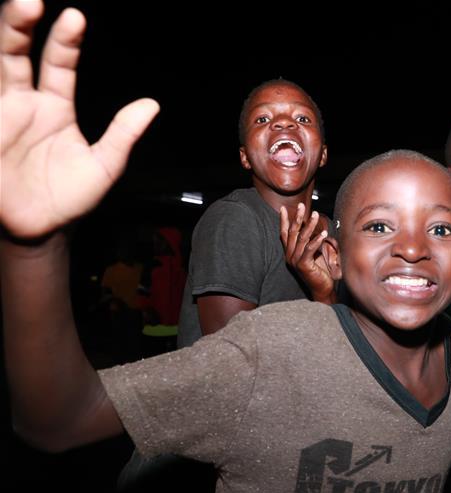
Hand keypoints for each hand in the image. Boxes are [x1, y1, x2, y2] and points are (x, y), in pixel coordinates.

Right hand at [0, 0, 158, 240]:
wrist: (39, 229)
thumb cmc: (71, 196)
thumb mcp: (104, 166)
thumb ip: (123, 135)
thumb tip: (152, 104)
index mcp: (54, 106)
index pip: (59, 63)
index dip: (65, 40)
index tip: (75, 17)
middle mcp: (22, 103)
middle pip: (14, 53)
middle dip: (18, 25)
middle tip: (28, 1)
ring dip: (1, 40)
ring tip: (14, 13)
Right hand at [280, 203, 335, 302]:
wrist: (322, 289)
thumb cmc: (320, 271)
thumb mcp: (313, 254)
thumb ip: (310, 243)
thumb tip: (314, 228)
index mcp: (290, 252)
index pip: (285, 233)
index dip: (284, 220)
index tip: (284, 208)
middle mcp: (290, 255)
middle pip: (292, 233)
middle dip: (297, 218)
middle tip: (302, 206)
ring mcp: (294, 261)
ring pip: (301, 239)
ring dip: (309, 225)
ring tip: (315, 215)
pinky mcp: (302, 265)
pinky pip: (308, 250)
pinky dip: (316, 241)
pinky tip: (323, 234)